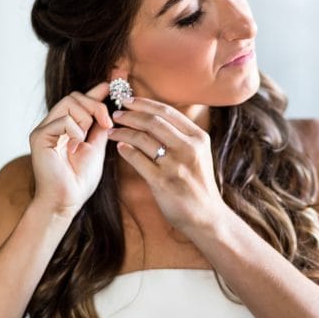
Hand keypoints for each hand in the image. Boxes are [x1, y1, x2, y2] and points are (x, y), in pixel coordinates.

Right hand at [29, 82, 112, 216]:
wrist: (65, 201)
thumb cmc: (78, 180)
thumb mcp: (96, 148)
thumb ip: (99, 127)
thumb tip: (108, 106)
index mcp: (65, 126)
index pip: (79, 100)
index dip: (95, 91)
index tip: (112, 83)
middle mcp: (52, 124)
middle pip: (75, 96)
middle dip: (96, 106)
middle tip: (107, 124)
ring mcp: (44, 129)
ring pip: (70, 103)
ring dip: (86, 119)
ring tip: (84, 141)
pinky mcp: (39, 136)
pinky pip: (63, 119)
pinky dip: (75, 131)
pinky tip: (74, 147)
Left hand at [107, 96, 227, 234]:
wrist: (206, 217)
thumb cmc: (197, 184)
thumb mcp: (198, 154)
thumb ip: (181, 136)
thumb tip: (153, 117)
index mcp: (198, 137)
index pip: (167, 111)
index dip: (144, 103)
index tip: (127, 100)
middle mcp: (189, 148)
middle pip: (153, 122)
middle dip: (130, 115)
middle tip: (116, 113)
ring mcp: (176, 165)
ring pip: (143, 139)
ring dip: (123, 132)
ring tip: (112, 131)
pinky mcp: (163, 181)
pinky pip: (138, 160)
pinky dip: (126, 151)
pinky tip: (119, 148)